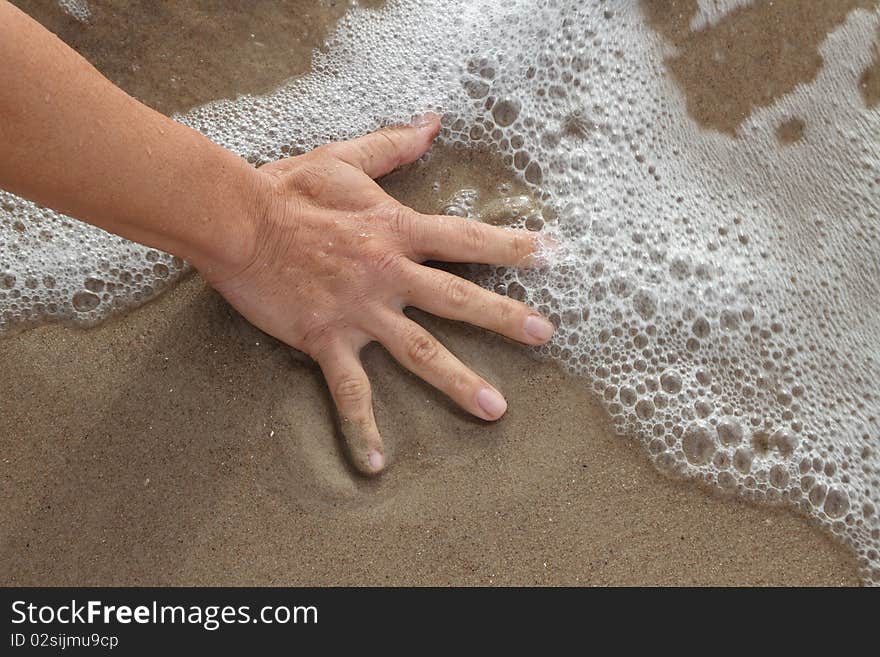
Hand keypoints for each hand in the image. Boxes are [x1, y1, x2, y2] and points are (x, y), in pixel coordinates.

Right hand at [207, 114, 554, 474]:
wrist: (234, 219)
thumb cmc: (286, 187)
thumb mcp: (344, 157)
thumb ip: (393, 145)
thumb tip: (434, 120)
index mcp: (396, 229)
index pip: (466, 239)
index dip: (512, 246)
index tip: (553, 254)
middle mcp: (389, 273)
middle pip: (459, 299)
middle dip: (506, 318)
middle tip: (546, 336)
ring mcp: (360, 310)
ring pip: (420, 351)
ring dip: (460, 381)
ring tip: (496, 409)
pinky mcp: (326, 339)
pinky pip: (350, 391)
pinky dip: (362, 428)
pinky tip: (375, 465)